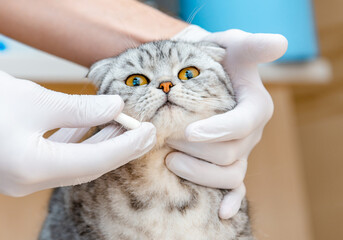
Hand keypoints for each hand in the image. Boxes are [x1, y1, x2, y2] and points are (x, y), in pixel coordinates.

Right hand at [0, 65, 155, 196]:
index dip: (126, 146)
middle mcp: (28, 180)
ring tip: (125, 124)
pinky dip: (81, 142)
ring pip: (76, 162)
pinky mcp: (22, 166)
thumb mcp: (35, 100)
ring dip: (102, 144)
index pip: (95, 161)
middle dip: (119, 148)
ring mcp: (23, 176)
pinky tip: (94, 127)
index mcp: (31, 168)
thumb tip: (116, 108)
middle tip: (144, 130)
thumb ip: (80, 109)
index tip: (149, 132)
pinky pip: (61, 157)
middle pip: (89, 166)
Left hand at [168, 27, 287, 218]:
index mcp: (255, 106)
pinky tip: (222, 213)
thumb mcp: (232, 45)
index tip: (190, 131)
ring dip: (199, 172)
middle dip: (195, 149)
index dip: (219, 130)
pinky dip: (231, 200)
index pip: (243, 123)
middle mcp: (251, 133)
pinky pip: (236, 186)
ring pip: (228, 173)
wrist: (206, 75)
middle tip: (166, 138)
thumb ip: (252, 45)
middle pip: (229, 152)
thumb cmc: (218, 58)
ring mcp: (242, 151)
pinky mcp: (231, 162)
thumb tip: (278, 44)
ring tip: (170, 159)